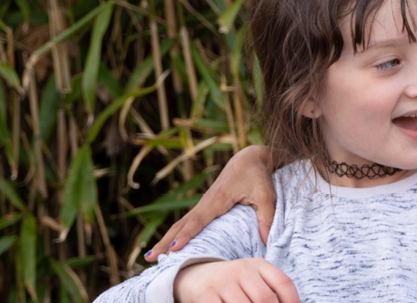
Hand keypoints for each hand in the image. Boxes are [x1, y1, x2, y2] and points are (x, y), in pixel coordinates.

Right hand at [147, 146, 278, 260]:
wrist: (250, 158)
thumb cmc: (258, 175)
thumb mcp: (267, 194)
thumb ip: (267, 216)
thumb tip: (266, 240)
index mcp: (218, 200)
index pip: (198, 221)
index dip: (186, 235)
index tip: (174, 249)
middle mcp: (205, 203)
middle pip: (181, 225)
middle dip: (165, 242)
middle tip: (149, 258)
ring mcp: (203, 204)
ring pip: (181, 224)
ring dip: (166, 240)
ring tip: (151, 257)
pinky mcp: (206, 207)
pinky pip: (188, 223)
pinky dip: (176, 234)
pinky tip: (170, 247)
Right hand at [173, 258, 300, 302]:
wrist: (193, 275)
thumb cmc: (232, 283)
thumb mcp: (253, 280)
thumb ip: (270, 292)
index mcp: (258, 265)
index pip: (283, 283)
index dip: (292, 302)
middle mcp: (242, 269)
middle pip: (265, 298)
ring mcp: (223, 281)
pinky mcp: (205, 294)